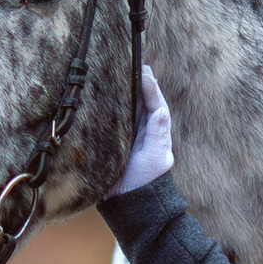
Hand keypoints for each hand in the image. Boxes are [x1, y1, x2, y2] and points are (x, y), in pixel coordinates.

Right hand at [108, 66, 173, 196]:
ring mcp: (127, 134)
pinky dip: (108, 106)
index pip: (153, 102)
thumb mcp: (156, 156)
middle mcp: (142, 129)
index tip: (143, 70)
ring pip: (125, 106)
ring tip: (117, 70)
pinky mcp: (112, 140)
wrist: (128, 202)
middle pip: (139, 100)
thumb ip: (158, 133)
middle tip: (130, 61)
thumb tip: (161, 110)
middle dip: (135, 82)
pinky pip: (111, 118)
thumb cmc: (146, 180)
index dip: (149, 86)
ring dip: (122, 90)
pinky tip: (102, 93)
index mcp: (155, 130)